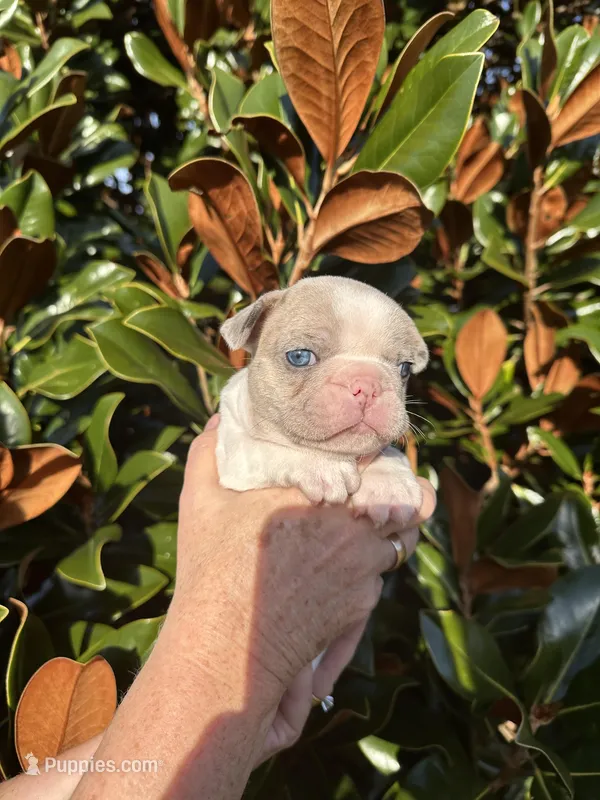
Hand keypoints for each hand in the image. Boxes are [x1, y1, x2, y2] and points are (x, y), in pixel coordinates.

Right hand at [173, 415, 434, 763]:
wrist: (227, 646)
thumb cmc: (212, 570)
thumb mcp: (201, 501)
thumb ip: (210, 450)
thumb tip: (219, 418)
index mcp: (320, 491)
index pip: (378, 462)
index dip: (382, 459)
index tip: (373, 457)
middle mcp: (352, 526)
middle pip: (408, 503)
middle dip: (403, 496)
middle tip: (384, 492)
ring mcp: (362, 568)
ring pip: (397, 544)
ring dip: (388, 536)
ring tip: (365, 533)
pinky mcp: (361, 604)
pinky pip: (378, 581)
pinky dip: (366, 575)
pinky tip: (340, 575)